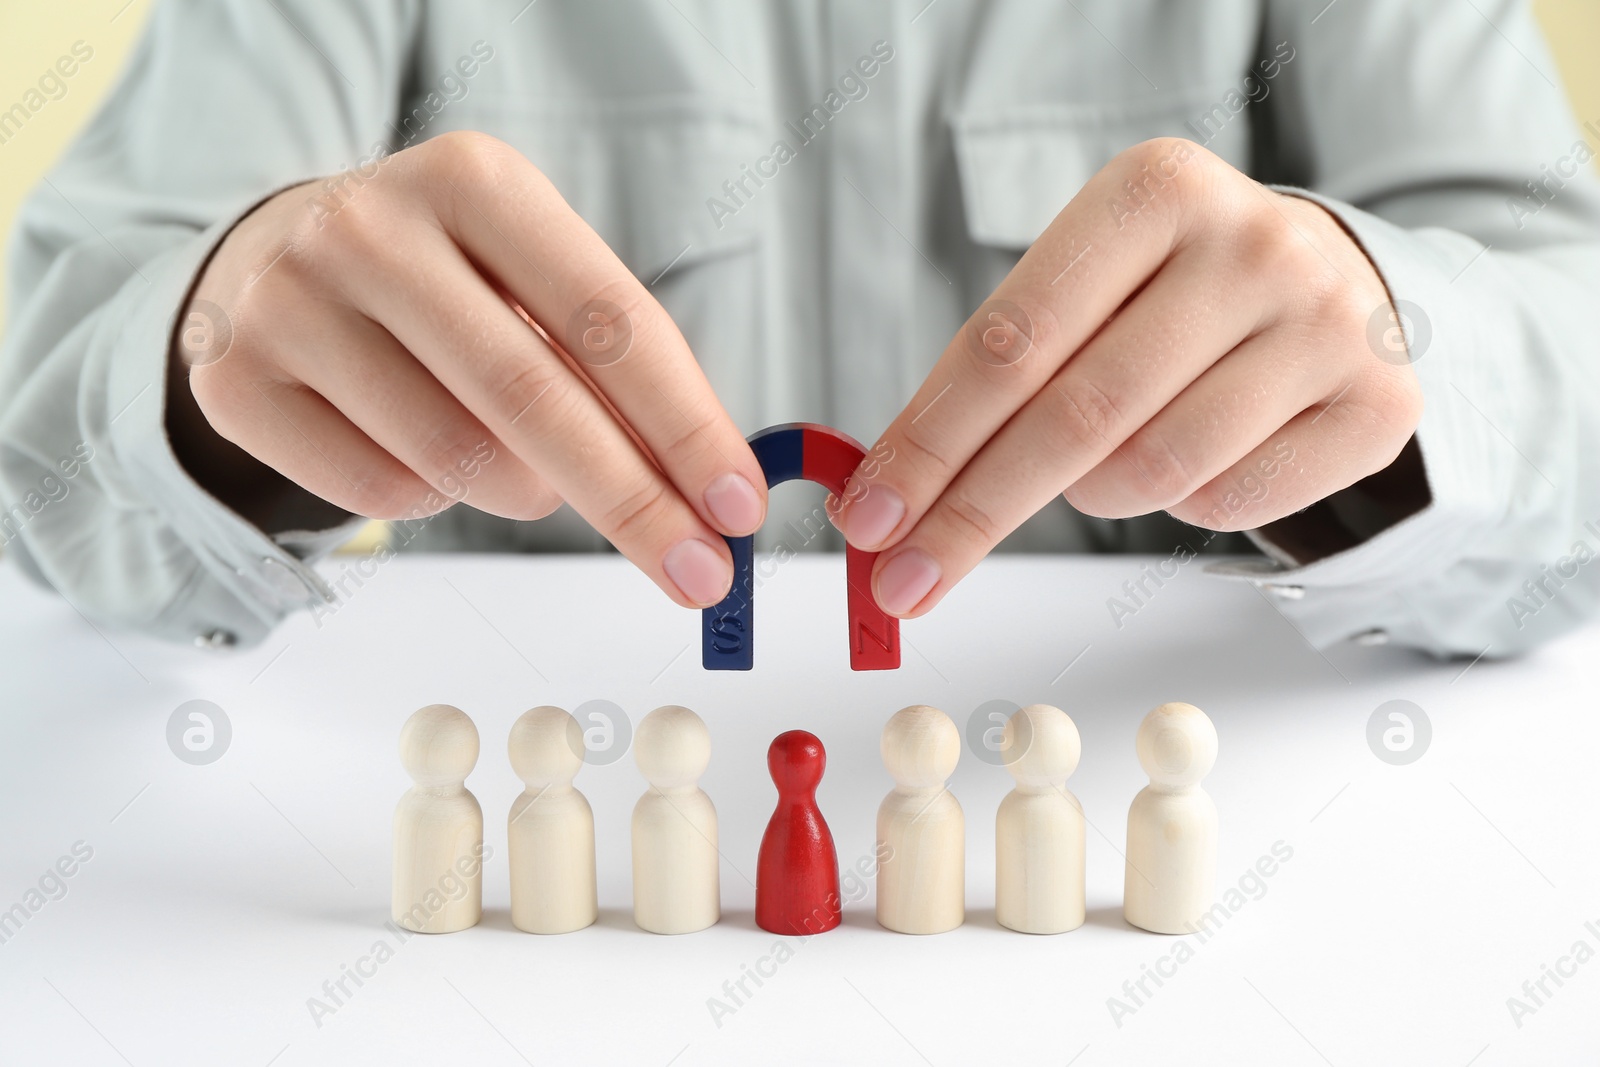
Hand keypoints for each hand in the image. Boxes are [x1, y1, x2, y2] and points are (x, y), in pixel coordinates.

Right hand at [171, 131, 765, 607]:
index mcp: (474, 181)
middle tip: (699, 575)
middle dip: (634, 503)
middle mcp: (371, 227)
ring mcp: (291, 302)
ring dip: (525, 492)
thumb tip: (708, 491)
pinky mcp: (238, 383)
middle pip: (532, 398)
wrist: (277, 262)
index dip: (684, 425)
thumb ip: (610, 367)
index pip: (608, 320)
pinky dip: (436, 496)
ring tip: (524, 466)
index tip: (738, 507)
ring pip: (457, 459)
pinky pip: (383, 492)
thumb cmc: (446, 284)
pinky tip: (426, 449)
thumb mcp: (530, 280)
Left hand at [830, 138, 1422, 616]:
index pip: (1011, 342)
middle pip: (1075, 416)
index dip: (930, 442)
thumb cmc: (1172, 296)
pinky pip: (1226, 504)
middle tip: (903, 580)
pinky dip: (1177, 505)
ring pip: (1152, 470)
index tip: (869, 519)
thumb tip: (885, 494)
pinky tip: (1190, 457)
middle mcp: (1253, 243)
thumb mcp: (1086, 288)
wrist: (1336, 287)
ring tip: (1097, 464)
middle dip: (972, 513)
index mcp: (1156, 190)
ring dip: (1092, 495)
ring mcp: (1330, 323)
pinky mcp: (1377, 406)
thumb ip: (992, 371)